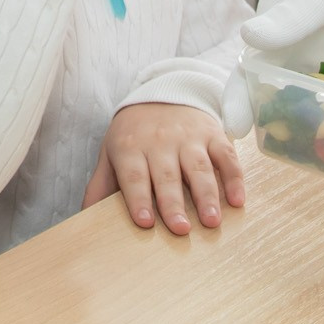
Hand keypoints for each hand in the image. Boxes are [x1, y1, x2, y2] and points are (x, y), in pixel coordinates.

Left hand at [83, 102, 244, 233]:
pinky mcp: (213, 134)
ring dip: (207, 195)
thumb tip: (85, 218)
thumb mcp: (111, 153)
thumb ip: (101, 185)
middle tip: (181, 230)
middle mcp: (160, 141)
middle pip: (167, 175)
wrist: (163, 93)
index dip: (138, 199)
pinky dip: (234, 178)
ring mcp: (189, 137)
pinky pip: (226, 156)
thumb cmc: (134, 135)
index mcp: (130, 148)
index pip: (134, 176)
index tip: (145, 223)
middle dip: (173, 203)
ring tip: (212, 221)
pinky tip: (238, 201)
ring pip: (198, 167)